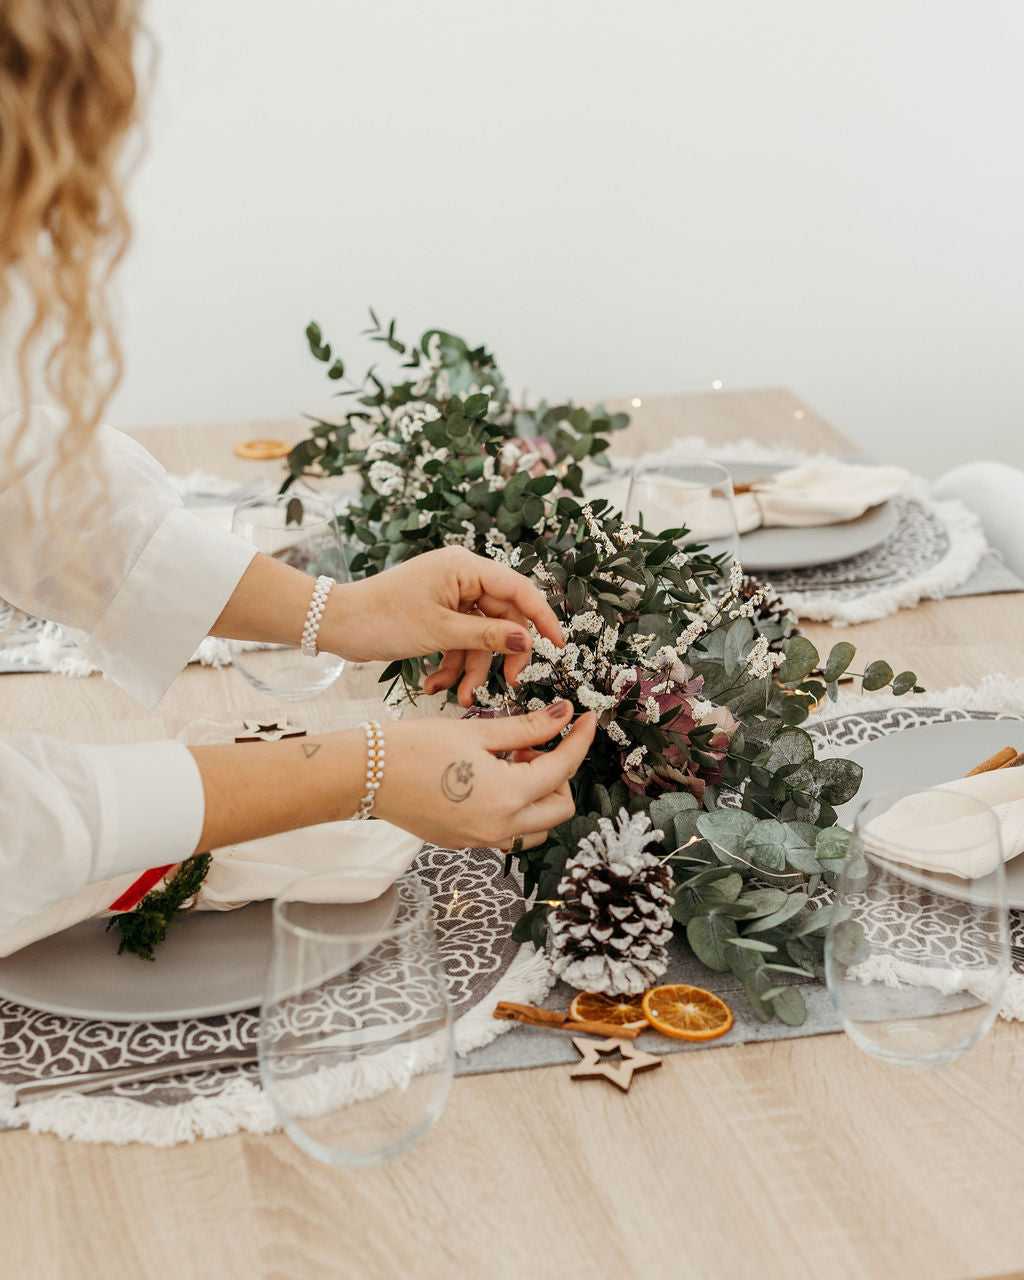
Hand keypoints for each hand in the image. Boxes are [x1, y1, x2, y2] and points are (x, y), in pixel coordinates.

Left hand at [322, 547, 563, 705]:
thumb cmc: (382, 618)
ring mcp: (449, 597)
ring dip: (471, 668)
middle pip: (502, 618)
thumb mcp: (440, 631)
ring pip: (480, 637)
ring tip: (458, 697)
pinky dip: (452, 664)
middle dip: (500, 656)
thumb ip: (487, 637)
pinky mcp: (437, 616)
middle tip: (508, 684)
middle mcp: (461, 578)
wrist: (336, 625)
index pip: (519, 589)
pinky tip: (436, 685)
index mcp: (465, 567)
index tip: (557, 646)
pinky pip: (459, 641)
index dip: (542, 617)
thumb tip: (527, 641)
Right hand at [375, 701, 595, 851]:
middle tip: (534, 743)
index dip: (579, 741)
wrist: (367, 774)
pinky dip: (512, 804)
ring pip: (535, 826)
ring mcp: (481, 840)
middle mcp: (499, 828)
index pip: (562, 769)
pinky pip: (506, 829)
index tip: (586, 720)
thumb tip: (564, 716)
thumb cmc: (414, 748)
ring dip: (538, 794)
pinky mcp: (464, 842)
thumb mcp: (477, 732)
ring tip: (512, 761)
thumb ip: (527, 728)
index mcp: (507, 798)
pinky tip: (489, 775)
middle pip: (559, 808)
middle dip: (559, 774)